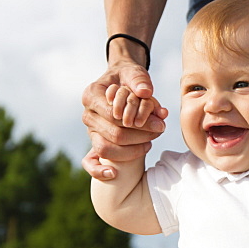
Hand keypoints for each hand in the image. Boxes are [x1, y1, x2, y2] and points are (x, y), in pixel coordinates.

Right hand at [81, 62, 167, 179]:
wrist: (119, 83)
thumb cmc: (127, 78)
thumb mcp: (133, 72)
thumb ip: (139, 79)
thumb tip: (145, 92)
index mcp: (92, 95)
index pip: (115, 115)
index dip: (139, 122)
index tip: (160, 123)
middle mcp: (88, 114)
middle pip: (114, 134)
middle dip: (140, 136)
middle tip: (160, 132)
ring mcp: (90, 130)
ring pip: (106, 149)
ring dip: (131, 151)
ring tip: (150, 144)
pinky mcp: (94, 142)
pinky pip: (90, 162)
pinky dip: (99, 171)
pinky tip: (114, 175)